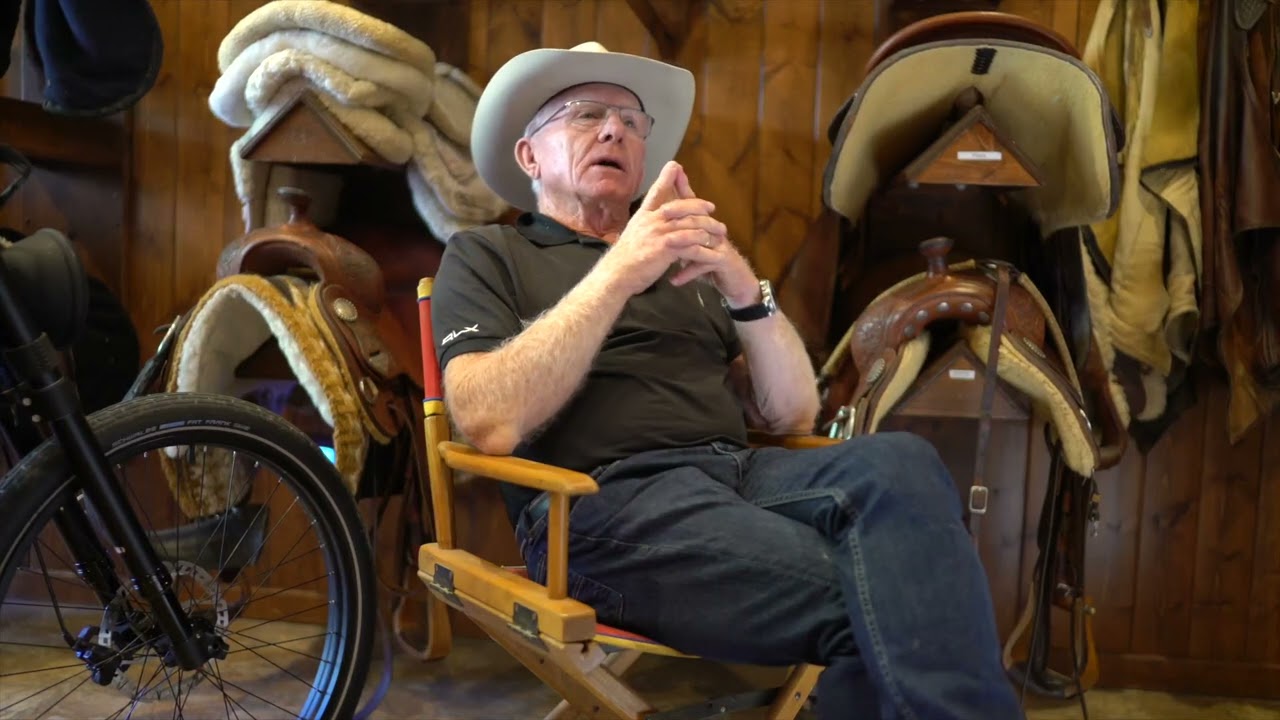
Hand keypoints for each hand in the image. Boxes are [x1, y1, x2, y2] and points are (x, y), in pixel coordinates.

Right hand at [596, 161, 726, 296]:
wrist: (617, 275)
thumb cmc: (626, 257)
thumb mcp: (634, 233)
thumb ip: (646, 222)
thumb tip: (655, 216)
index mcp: (643, 215)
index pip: (655, 190)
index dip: (666, 177)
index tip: (676, 166)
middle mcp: (650, 220)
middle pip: (681, 206)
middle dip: (699, 205)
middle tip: (712, 208)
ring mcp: (657, 233)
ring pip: (689, 224)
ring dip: (708, 227)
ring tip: (719, 231)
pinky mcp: (664, 248)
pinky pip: (689, 243)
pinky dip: (703, 245)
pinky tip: (711, 247)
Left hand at [664, 175, 759, 306]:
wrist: (737, 280)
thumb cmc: (711, 260)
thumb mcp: (696, 243)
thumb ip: (683, 229)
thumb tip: (666, 214)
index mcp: (707, 224)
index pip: (693, 208)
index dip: (678, 205)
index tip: (660, 206)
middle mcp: (714, 231)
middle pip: (697, 220)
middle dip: (678, 219)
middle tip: (661, 219)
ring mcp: (720, 246)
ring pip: (699, 241)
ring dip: (681, 245)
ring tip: (665, 247)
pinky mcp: (723, 262)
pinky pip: (703, 265)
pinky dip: (687, 273)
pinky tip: (673, 280)